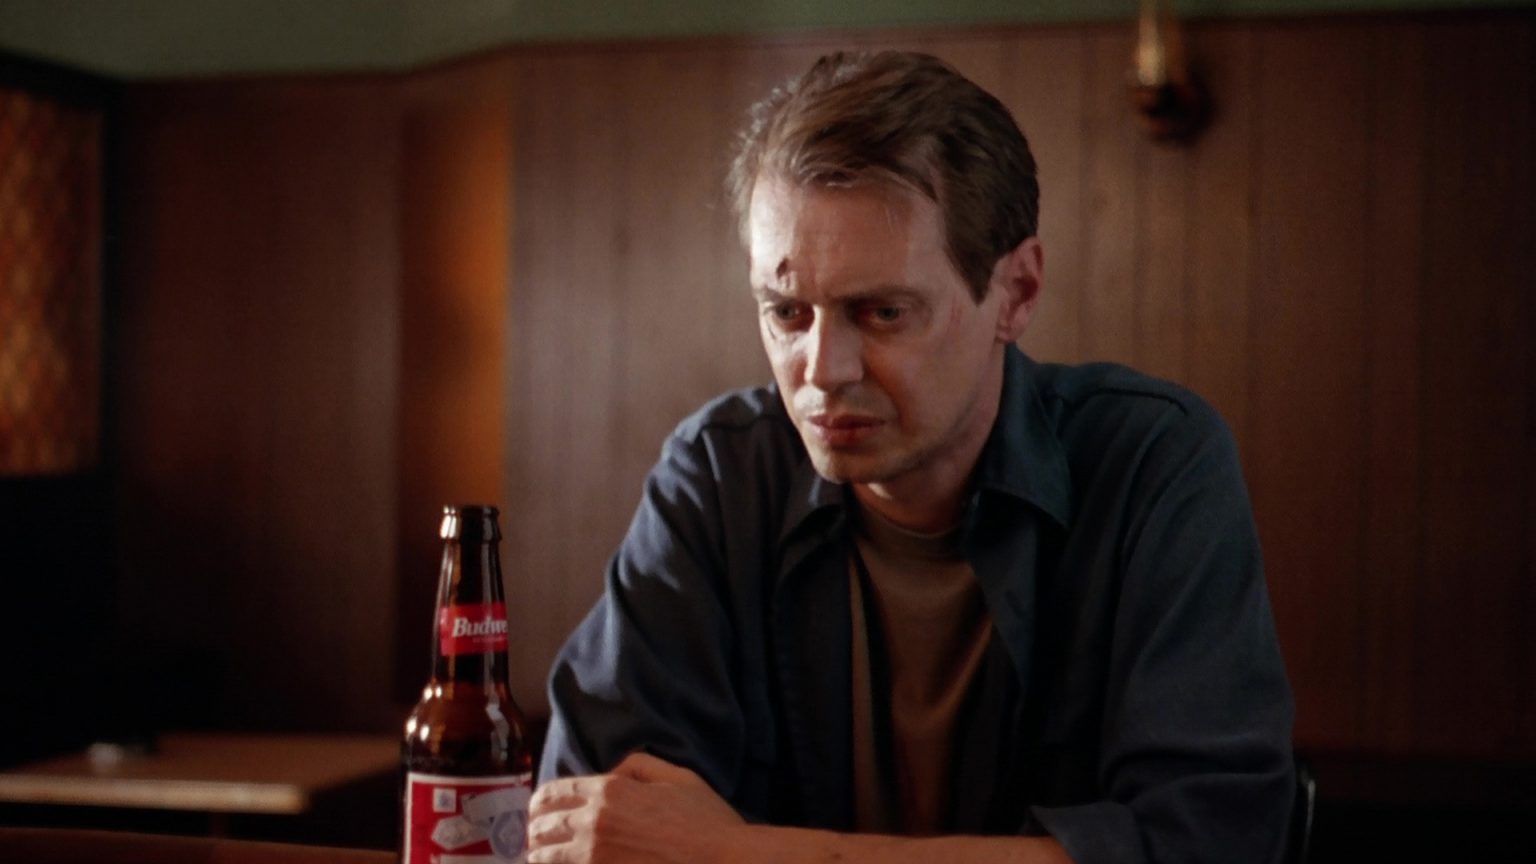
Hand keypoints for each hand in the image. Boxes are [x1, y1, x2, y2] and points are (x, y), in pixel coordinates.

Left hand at [527, 751, 744, 863]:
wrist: (725, 862)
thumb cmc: (708, 822)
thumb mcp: (678, 777)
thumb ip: (638, 766)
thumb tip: (613, 772)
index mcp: (610, 790)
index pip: (553, 794)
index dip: (540, 805)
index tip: (538, 814)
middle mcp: (594, 822)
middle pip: (542, 828)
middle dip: (536, 833)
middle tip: (538, 839)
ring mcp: (595, 858)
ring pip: (543, 859)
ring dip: (541, 858)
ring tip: (544, 860)